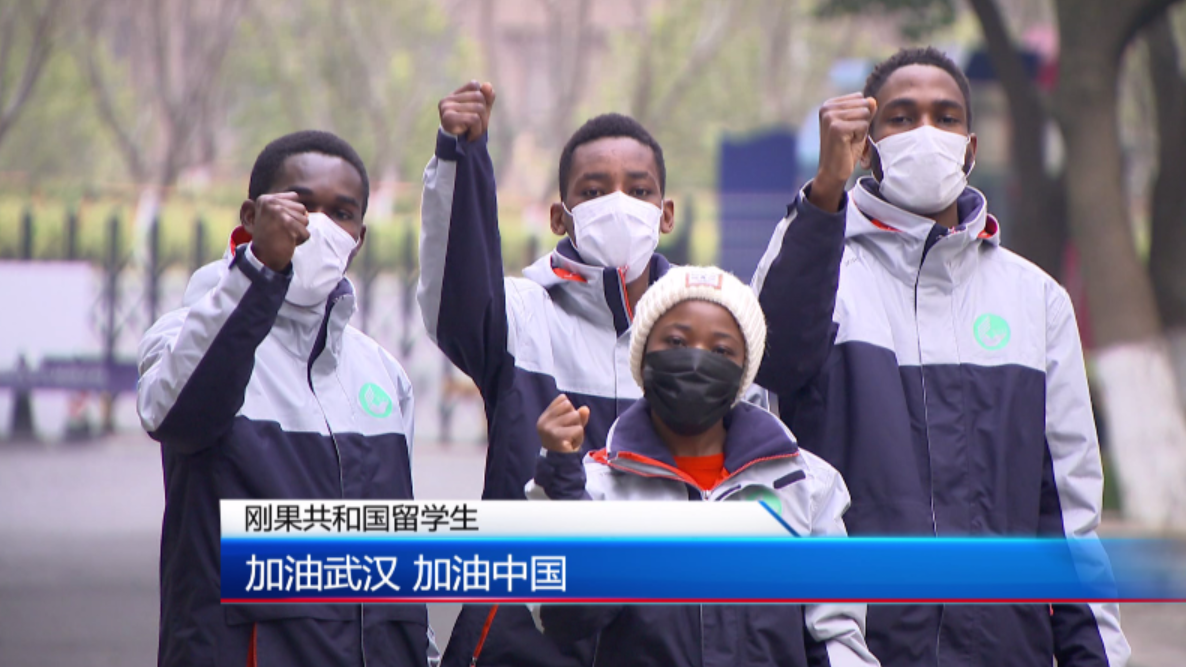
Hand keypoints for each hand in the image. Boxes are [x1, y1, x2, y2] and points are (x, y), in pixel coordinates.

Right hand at [249, 192, 308, 272]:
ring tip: (283, 236)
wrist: (262, 257)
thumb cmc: (269, 236)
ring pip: (305, 220)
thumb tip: (301, 203)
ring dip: (298, 231)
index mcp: (266, 199)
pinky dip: (300, 240)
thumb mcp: (270, 215)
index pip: (294, 198)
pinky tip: (287, 242)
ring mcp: (279, 213)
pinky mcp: (288, 225)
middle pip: (302, 209)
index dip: (291, 213)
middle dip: (296, 222)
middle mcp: (271, 203)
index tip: (277, 222)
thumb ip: (284, 204)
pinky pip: (306, 233)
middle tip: (280, 231)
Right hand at [439, 80, 495, 141]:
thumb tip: (488, 86)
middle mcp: (447, 99)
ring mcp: (446, 108)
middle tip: (477, 127)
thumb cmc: (470, 128)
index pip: (474, 85)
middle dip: (484, 114)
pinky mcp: (448, 117)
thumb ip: (487, 97)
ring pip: (478, 108)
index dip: (482, 99)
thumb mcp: (482, 111)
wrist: (458, 149)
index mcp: (454, 95)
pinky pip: (474, 118)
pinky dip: (477, 130)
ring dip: (481, 125)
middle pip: (479, 97)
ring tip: (473, 132)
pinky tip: (470, 136)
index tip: (477, 113)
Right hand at [537, 394, 589, 453]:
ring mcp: (549, 429)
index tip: (566, 424)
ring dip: (578, 429)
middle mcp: (544, 421)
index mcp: (545, 417)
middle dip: (575, 419)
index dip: (570, 410)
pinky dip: (579, 437)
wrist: (560, 464)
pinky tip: (572, 444)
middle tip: (570, 433)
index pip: (562, 399)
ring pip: (575, 416)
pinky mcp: (558, 437)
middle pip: (569, 406)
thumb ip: (578, 416)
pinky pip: (578, 428)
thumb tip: (585, 409)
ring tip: (571, 438)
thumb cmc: (565, 443)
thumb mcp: (571, 426)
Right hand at [809, 93, 875, 211]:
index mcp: (829, 105)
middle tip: (849, 137)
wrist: (833, 171)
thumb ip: (866, 111)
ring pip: (865, 113)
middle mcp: (827, 108)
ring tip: (848, 140)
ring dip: (861, 130)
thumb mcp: (858, 126)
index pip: (860, 98)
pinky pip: (863, 125)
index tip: (848, 130)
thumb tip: (872, 100)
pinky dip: (860, 137)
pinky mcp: (836, 128)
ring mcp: (830, 117)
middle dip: (862, 122)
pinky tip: (848, 144)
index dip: (860, 116)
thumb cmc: (845, 149)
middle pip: (864, 104)